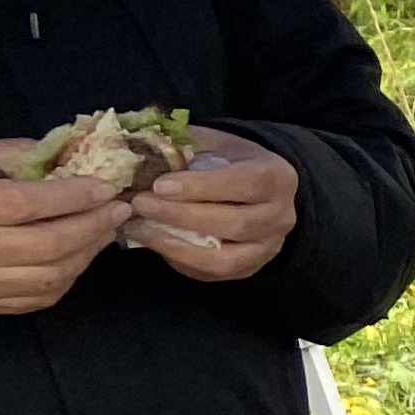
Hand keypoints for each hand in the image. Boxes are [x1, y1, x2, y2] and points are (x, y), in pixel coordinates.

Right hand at [0, 140, 129, 314]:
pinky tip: (79, 257)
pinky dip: (67, 278)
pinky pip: (35, 299)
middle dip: (93, 226)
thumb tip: (60, 152)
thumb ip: (4, 155)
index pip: (26, 204)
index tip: (105, 185)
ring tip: (106, 230)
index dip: (73, 195)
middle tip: (118, 208)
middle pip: (48, 245)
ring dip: (88, 254)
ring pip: (49, 277)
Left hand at [126, 132, 299, 283]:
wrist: (251, 187)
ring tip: (139, 228)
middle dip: (181, 216)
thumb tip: (133, 144)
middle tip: (140, 204)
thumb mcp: (210, 142)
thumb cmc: (226, 160)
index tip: (159, 184)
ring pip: (225, 258)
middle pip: (235, 224)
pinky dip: (180, 260)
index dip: (201, 186)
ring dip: (176, 245)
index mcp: (277, 177)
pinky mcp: (250, 267)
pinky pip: (214, 273)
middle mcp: (281, 216)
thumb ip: (180, 144)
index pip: (245, 184)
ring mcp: (268, 247)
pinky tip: (153, 242)